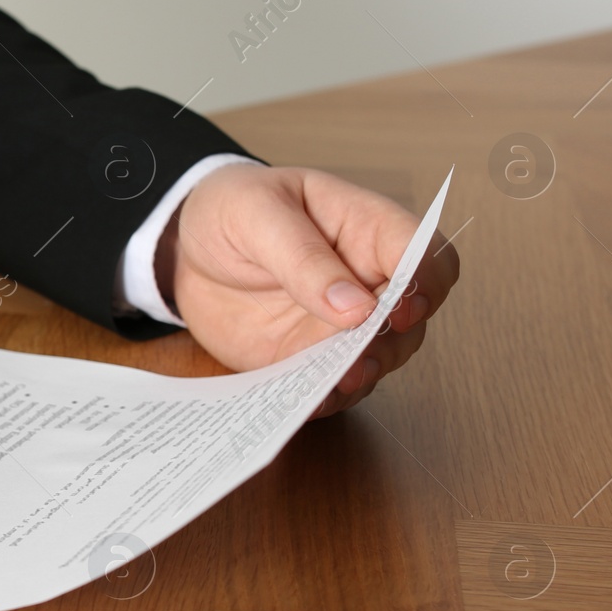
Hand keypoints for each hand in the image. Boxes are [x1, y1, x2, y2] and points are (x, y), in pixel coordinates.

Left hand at [162, 164, 457, 416]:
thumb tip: (357, 307)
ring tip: (339, 379)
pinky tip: (307, 399)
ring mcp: (340, 323)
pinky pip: (334, 386)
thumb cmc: (230, 211)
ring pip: (382, 355)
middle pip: (413, 314)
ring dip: (366, 371)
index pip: (423, 252)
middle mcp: (365, 278)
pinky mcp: (309, 357)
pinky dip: (326, 396)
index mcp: (363, 225)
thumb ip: (304, 258)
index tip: (399, 308)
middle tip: (360, 351)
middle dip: (394, 337)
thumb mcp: (256, 215)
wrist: (187, 250)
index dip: (425, 281)